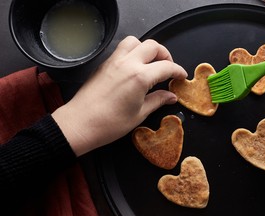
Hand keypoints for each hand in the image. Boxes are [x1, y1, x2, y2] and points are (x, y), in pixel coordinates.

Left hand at [52, 36, 187, 155]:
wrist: (80, 123)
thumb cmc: (109, 123)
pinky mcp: (104, 64)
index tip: (181, 76)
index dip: (178, 70)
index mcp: (140, 77)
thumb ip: (158, 101)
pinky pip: (122, 49)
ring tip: (151, 63)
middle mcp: (128, 63)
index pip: (166, 66)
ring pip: (135, 41)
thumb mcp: (139, 114)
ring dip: (147, 49)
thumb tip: (171, 96)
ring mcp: (114, 61)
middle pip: (152, 46)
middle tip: (168, 68)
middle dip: (165, 55)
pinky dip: (133, 52)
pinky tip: (134, 68)